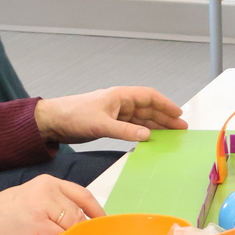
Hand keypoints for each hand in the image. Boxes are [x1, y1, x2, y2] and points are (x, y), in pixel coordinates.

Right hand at [0, 175, 104, 234]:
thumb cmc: (3, 215)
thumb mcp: (32, 201)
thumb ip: (54, 207)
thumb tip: (77, 224)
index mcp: (48, 182)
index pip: (81, 194)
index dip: (96, 210)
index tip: (103, 222)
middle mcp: (47, 189)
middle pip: (78, 211)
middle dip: (84, 229)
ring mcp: (41, 205)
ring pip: (70, 223)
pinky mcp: (36, 222)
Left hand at [34, 86, 186, 143]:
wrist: (53, 121)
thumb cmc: (74, 115)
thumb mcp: (101, 124)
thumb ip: (125, 131)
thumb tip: (147, 136)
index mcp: (120, 96)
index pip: (149, 97)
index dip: (166, 105)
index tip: (179, 114)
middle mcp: (120, 103)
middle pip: (148, 108)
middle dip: (165, 117)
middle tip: (181, 128)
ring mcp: (116, 113)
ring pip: (142, 119)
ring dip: (156, 125)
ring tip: (171, 134)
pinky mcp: (110, 123)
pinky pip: (132, 127)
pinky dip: (143, 132)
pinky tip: (151, 139)